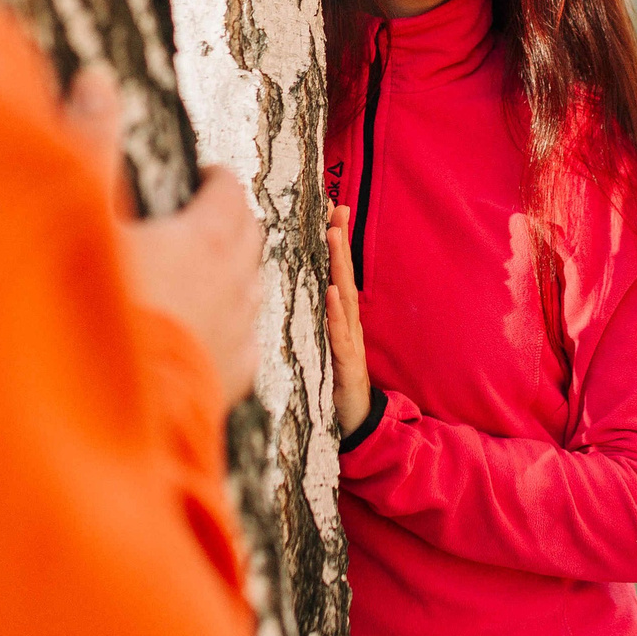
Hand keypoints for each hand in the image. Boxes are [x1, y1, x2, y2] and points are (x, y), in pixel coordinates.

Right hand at [64, 68, 263, 406]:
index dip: (219, 180)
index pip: (229, 195)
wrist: (102, 414)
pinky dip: (234, 330)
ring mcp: (234, 340)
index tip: (207, 174)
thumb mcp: (84, 219)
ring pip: (252, 294)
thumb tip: (97, 81)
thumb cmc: (92, 307)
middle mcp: (232, 288)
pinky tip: (217, 334)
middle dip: (235, 221)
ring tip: (214, 271)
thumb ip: (90, 148)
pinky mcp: (227, 386)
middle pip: (250, 241)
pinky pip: (245, 346)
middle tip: (215, 213)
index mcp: (203, 241)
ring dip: (237, 275)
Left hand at [324, 203, 370, 433]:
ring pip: (345, 298)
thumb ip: (310, 324)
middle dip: (341, 242)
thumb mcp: (317, 349)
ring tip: (334, 237)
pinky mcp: (346, 365)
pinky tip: (333, 293)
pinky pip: (340, 336)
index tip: (332, 210)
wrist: (355, 425)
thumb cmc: (331, 385)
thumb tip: (281, 297)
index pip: (336, 274)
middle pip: (344, 276)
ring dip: (340, 266)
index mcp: (339, 320)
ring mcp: (349, 343)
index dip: (335, 243)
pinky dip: (337, 314)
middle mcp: (347, 325)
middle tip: (337, 211)